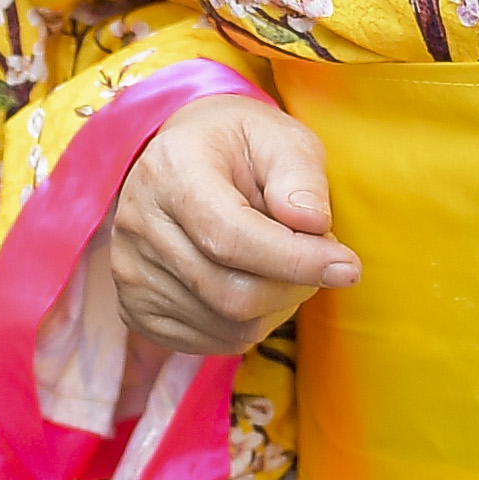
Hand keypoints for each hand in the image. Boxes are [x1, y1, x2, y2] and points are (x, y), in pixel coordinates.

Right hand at [101, 92, 356, 355]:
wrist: (185, 158)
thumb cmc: (242, 147)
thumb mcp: (281, 137)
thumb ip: (301, 175)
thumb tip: (313, 223)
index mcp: (172, 169)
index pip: (230, 236)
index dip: (295, 260)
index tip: (348, 266)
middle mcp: (138, 222)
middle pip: (231, 293)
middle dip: (294, 287)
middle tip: (321, 259)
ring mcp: (130, 270)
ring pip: (228, 326)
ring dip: (278, 307)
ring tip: (284, 266)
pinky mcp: (135, 308)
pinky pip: (212, 342)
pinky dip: (250, 323)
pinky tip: (253, 282)